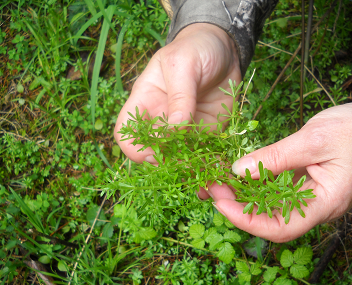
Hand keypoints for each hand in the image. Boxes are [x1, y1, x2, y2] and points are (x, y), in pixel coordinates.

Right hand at [114, 23, 240, 163]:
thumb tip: (176, 128)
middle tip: (184, 162)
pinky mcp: (207, 133)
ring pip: (178, 158)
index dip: (135, 147)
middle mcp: (161, 119)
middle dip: (165, 161)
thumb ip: (179, 96)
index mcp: (145, 101)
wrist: (225, 48)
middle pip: (151, 151)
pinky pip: (204, 153)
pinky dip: (209, 162)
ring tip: (203, 169)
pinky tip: (217, 165)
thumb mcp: (183, 65)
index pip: (126, 132)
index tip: (155, 152)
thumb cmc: (195, 49)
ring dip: (188, 166)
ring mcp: (184, 129)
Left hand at [208, 90, 351, 241]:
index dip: (246, 221)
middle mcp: (320, 208)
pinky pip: (281, 193)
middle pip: (274, 222)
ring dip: (247, 197)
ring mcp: (315, 199)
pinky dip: (260, 186)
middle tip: (212, 188)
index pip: (280, 228)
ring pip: (275, 209)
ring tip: (219, 182)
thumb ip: (275, 157)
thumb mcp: (313, 139)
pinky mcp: (311, 187)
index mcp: (326, 204)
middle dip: (239, 209)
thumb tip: (238, 172)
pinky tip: (242, 175)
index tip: (220, 202)